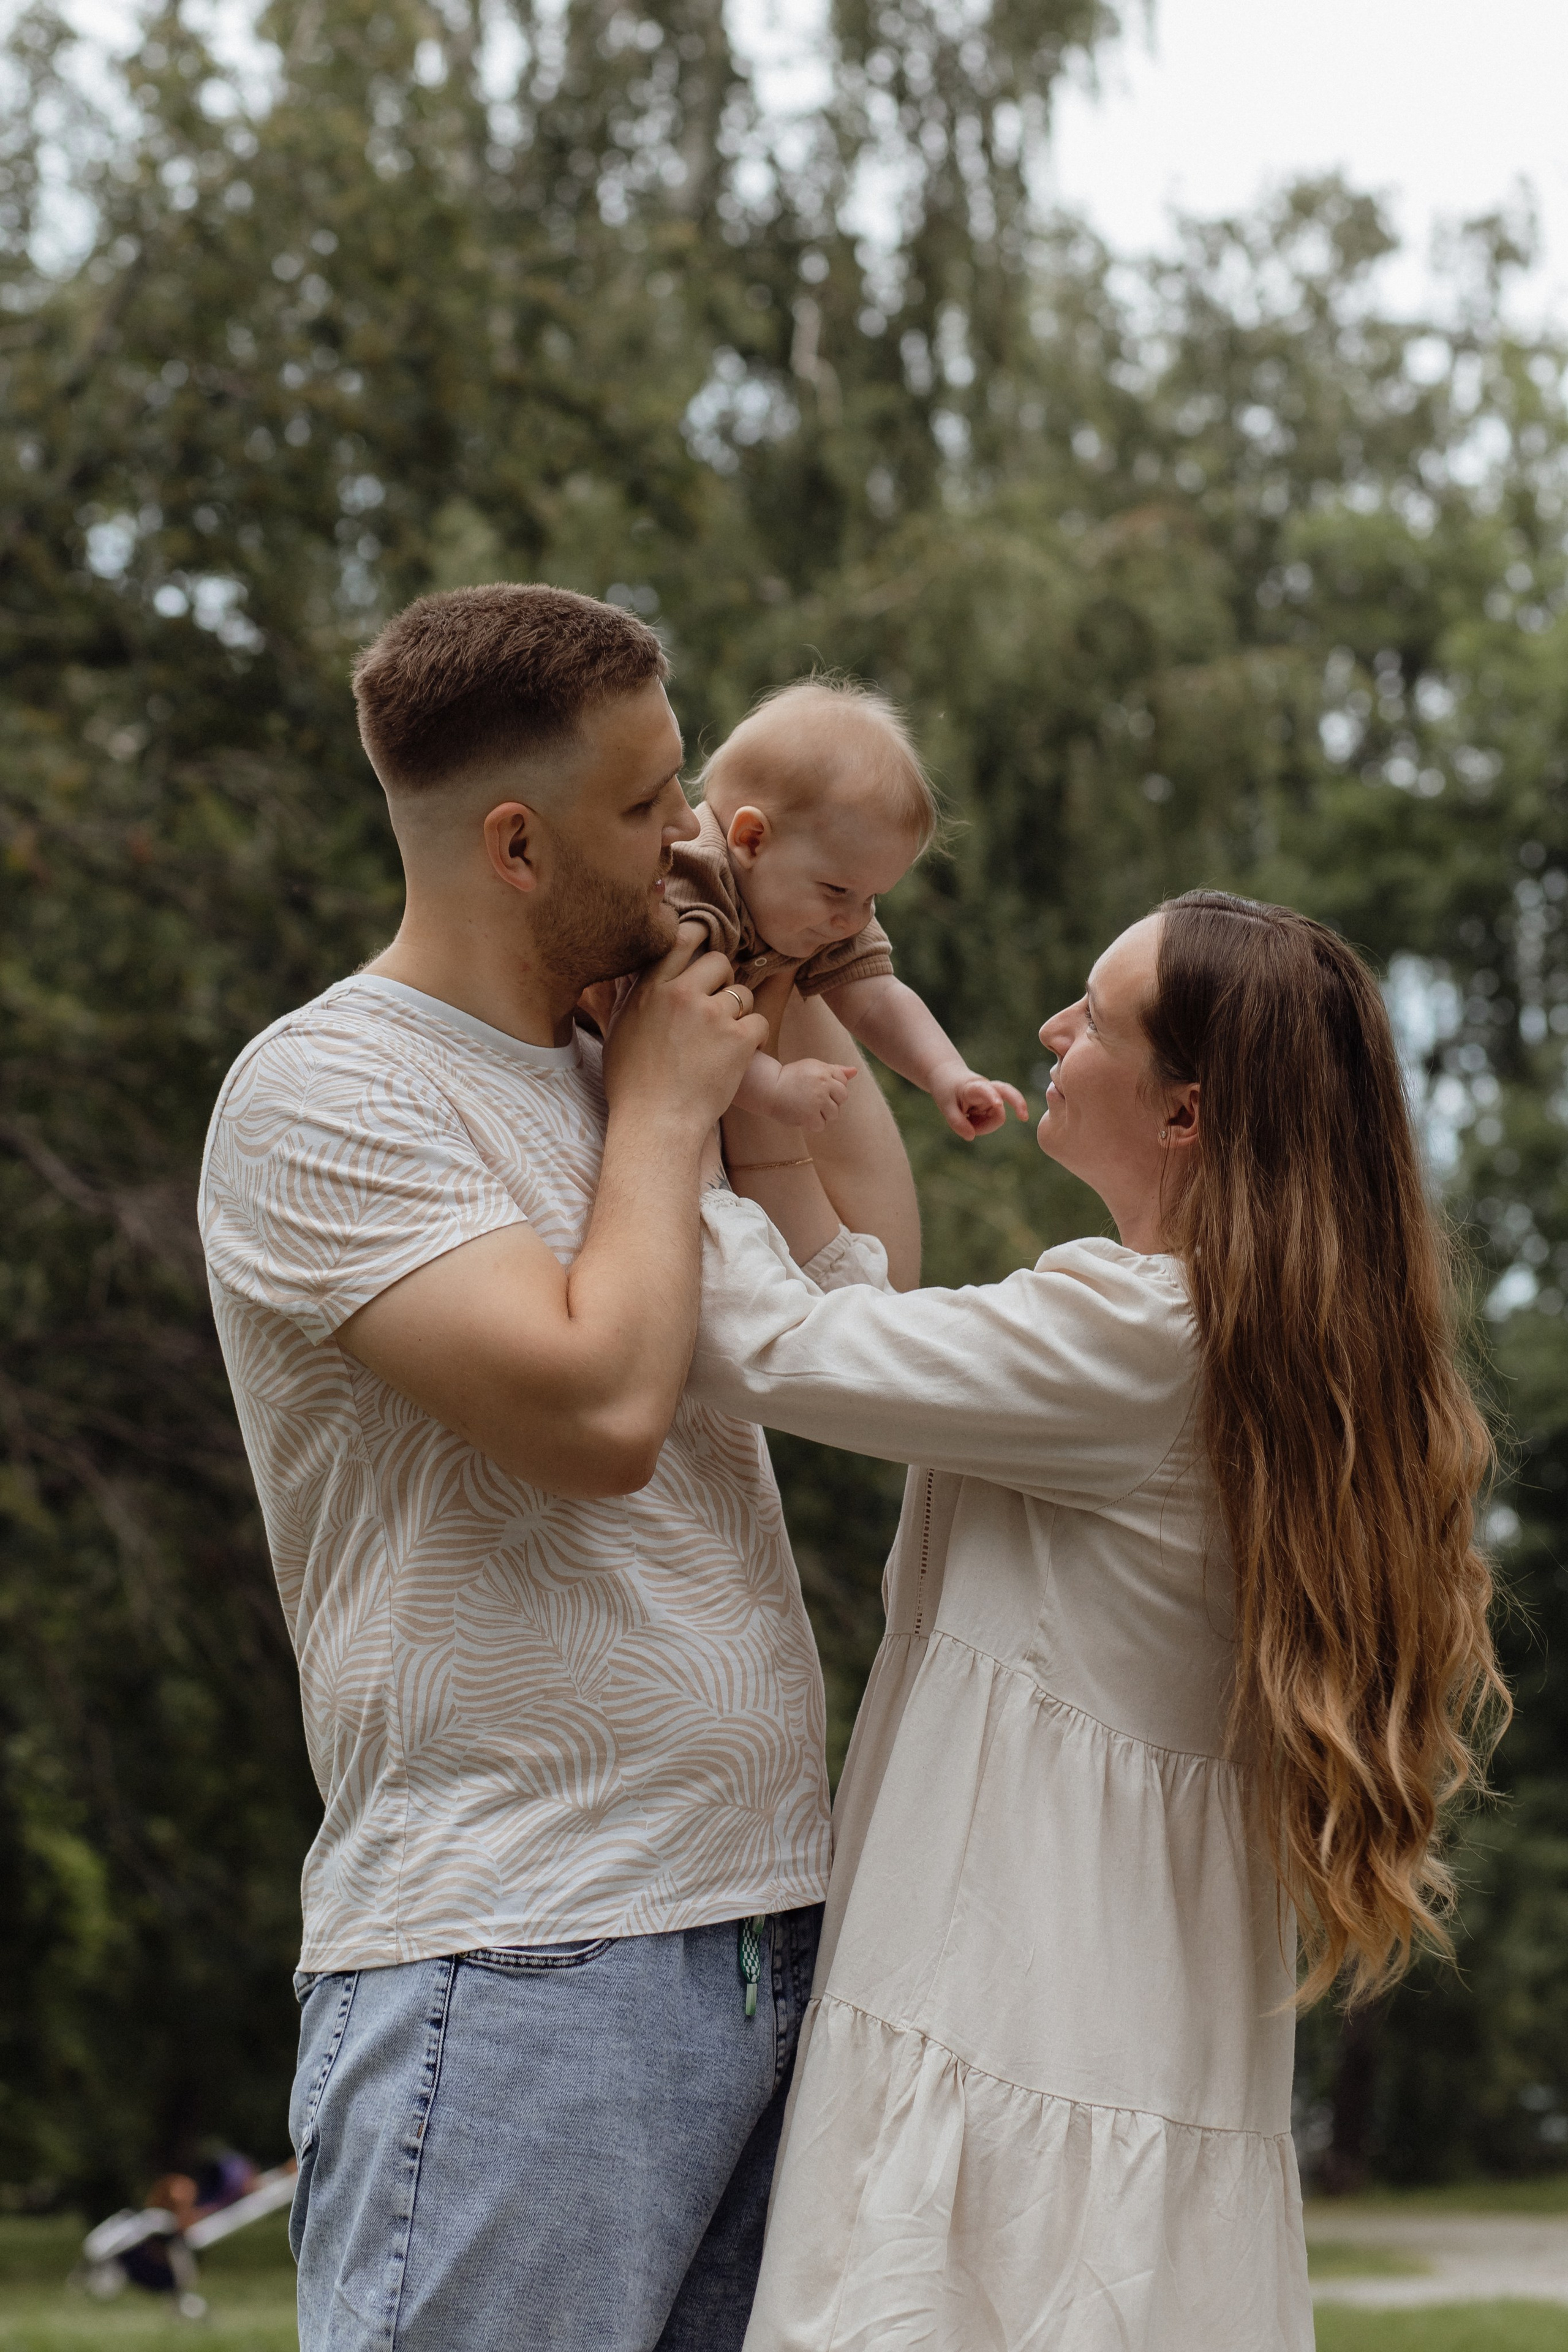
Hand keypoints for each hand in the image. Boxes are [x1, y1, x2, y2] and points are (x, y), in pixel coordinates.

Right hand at [602, 925, 765, 1134]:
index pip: (682, 938)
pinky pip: (759, 1022)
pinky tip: (738, 1055)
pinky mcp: (738, 1040)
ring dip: (739, 1011)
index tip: (706, 942)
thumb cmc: (631, 1083)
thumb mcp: (618, 1029)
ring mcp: (713, 1016)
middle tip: (717, 1005)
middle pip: (720, 962)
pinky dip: (753, 1038)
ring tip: (725, 1038)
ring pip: (743, 993)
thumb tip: (634, 974)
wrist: (655, 1123)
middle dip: (723, 980)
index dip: (700, 935)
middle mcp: (682, 994)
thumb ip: (631, 996)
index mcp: (651, 989)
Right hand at [770, 1057, 857, 1133]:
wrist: (769, 1088)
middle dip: (831, 1100)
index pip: (843, 1082)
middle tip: (813, 1098)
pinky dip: (813, 1123)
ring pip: (833, 1113)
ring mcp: (817, 1101)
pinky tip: (803, 1115)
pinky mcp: (809, 1116)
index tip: (817, 1086)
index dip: (831, 1086)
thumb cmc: (792, 1077)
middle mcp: (823, 1085)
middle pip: (842, 1098)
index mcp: (825, 1071)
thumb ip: (835, 1070)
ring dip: (822, 1113)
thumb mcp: (814, 1067)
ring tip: (807, 1106)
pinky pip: (821, 1125)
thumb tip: (855, 1071)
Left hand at [937, 1070, 1029, 1140]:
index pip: (985, 1090)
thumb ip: (956, 1122)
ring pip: (997, 1118)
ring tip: (967, 1119)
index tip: (998, 1104)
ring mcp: (993, 1097)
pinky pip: (993, 1122)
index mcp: (973, 1087)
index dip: (992, 1097)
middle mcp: (987, 1089)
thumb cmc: (946, 1089)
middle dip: (1018, 1103)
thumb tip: (971, 1137)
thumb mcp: (945, 1105)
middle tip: (1024, 1117)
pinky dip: (982, 1126)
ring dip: (984, 1126)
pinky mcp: (994, 1106)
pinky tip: (972, 1119)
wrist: (949, 1076)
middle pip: (1008, 1092)